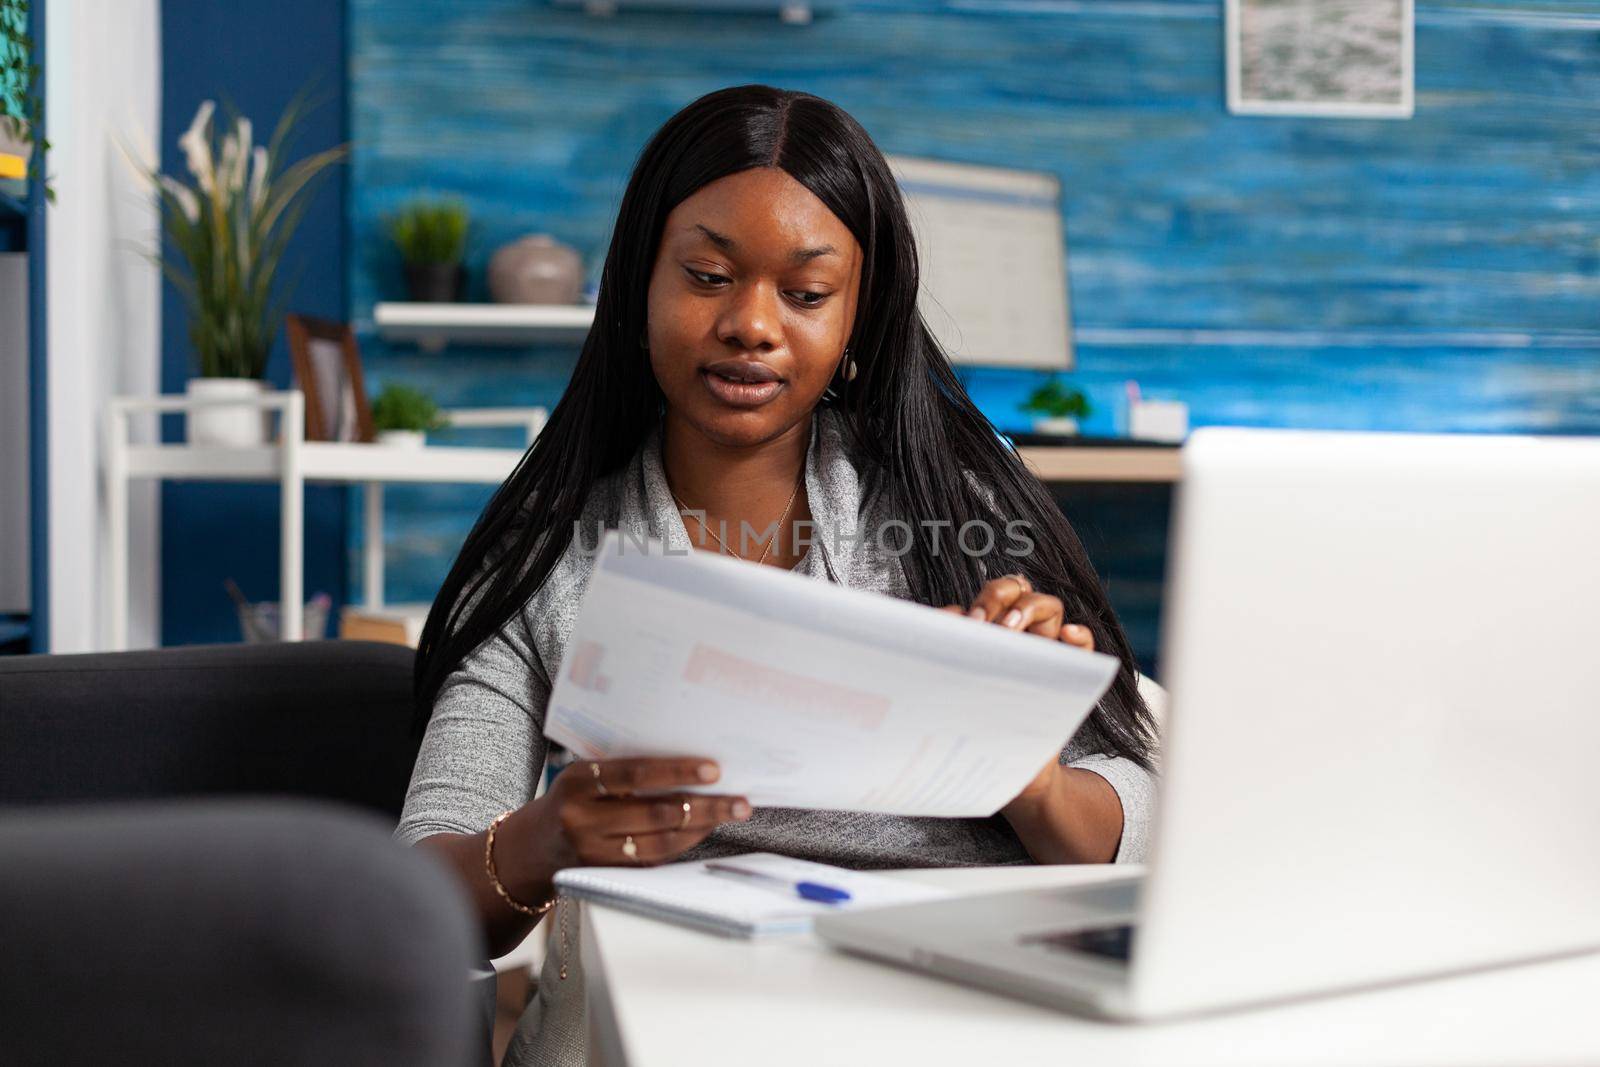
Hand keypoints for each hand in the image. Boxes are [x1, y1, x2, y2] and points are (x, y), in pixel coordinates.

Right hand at [500, 757, 751, 901]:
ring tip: (732, 812)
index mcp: (578, 782)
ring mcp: (594, 853)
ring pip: (660, 843)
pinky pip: (655, 860)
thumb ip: (623, 769)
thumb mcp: (585, 775)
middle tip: (740, 800)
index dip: (676, 771)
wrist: (532, 849)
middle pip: (655, 814)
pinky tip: (706, 829)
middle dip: (704, 806)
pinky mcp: (607, 875)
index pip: (634, 774)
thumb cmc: (572, 798)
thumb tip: (690, 761)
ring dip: (702, 828)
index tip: (713, 769)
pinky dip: (685, 844)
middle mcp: (583, 819)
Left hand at [941, 575, 1101, 836]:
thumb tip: (936, 632)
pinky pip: (1084, 646)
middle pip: (1016, 590)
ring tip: (1011, 629)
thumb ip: (947, 662)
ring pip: (1050, 606)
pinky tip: (1068, 635)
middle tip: (981, 623)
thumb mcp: (955, 697)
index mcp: (990, 635)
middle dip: (997, 595)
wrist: (1015, 777)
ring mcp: (1046, 652)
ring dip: (1030, 608)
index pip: (988, 597)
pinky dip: (1080, 636)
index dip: (977, 600)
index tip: (963, 621)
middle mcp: (1019, 636)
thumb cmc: (977, 730)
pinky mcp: (1070, 675)